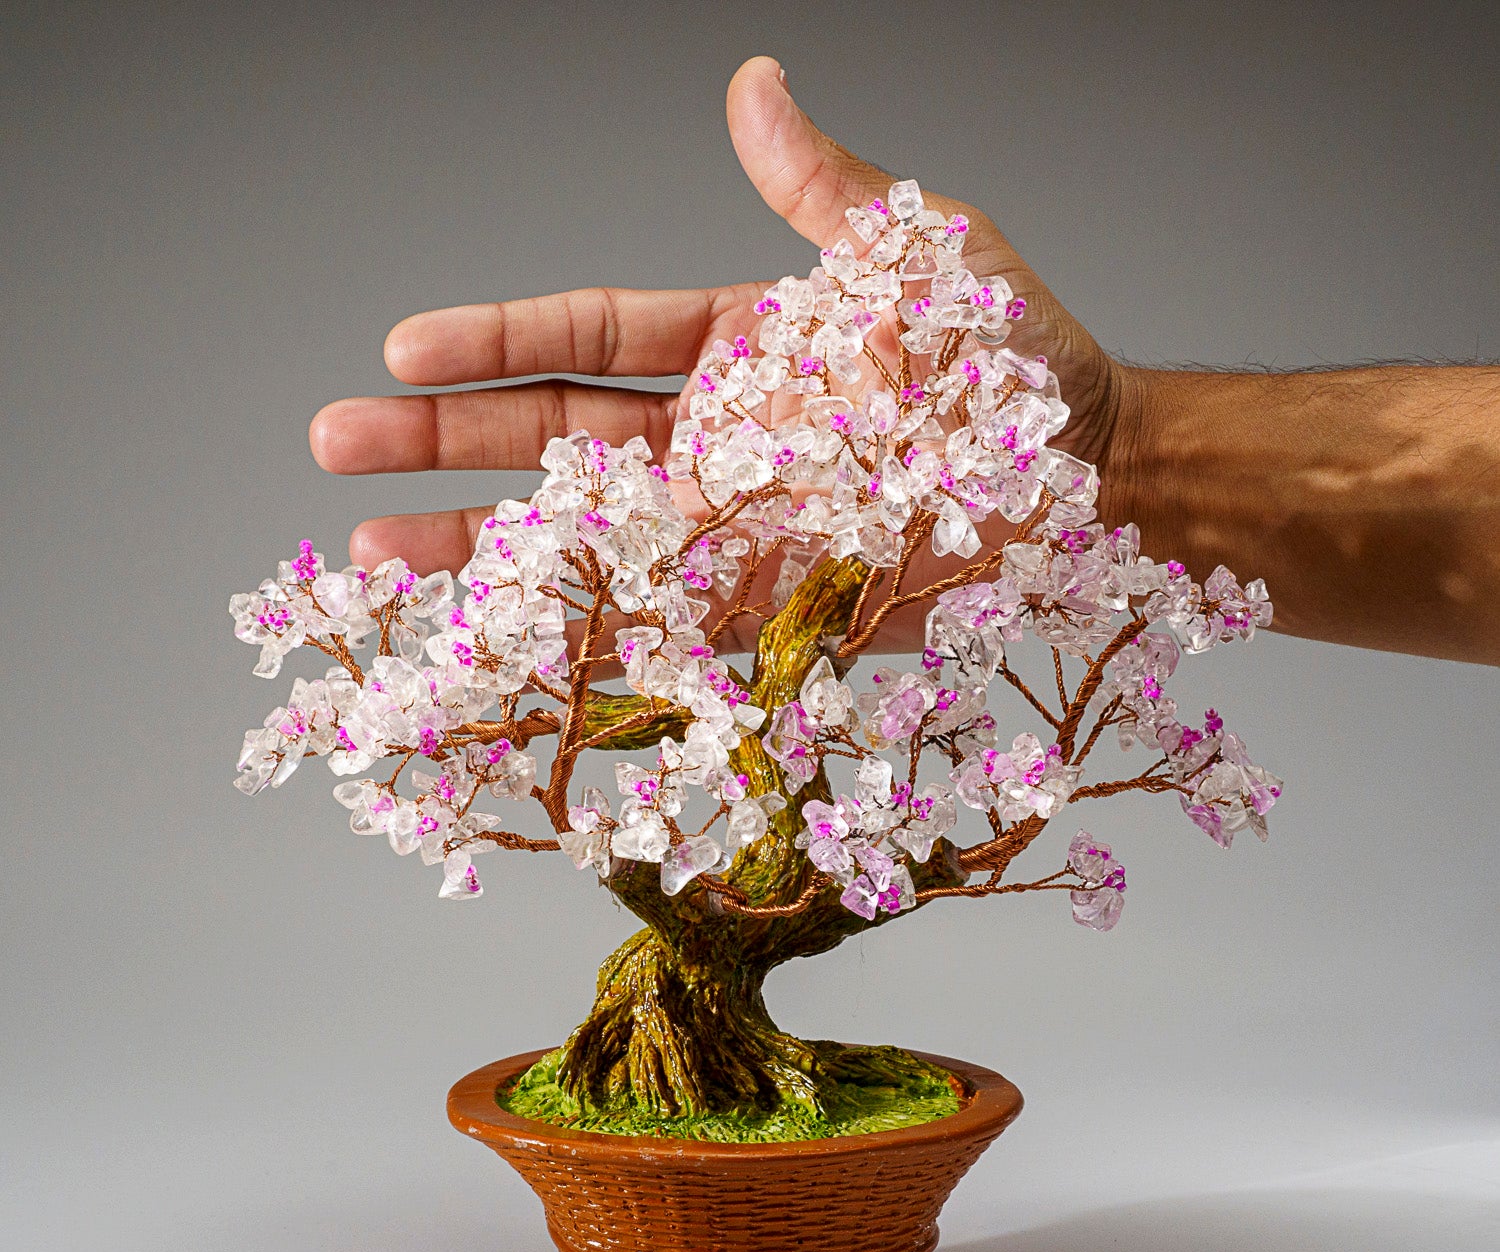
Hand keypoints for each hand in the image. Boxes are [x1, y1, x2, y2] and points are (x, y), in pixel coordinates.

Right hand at [312, 57, 1133, 593]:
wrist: (1097, 480)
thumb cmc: (1021, 359)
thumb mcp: (918, 247)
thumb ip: (817, 188)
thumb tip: (752, 83)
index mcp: (737, 346)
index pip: (587, 338)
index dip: (493, 342)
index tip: (400, 344)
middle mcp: (718, 442)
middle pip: (554, 441)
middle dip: (443, 443)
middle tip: (335, 445)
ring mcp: (734, 531)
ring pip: (585, 541)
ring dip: (481, 551)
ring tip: (378, 562)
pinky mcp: (769, 608)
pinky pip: (662, 625)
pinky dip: (585, 641)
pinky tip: (505, 653)